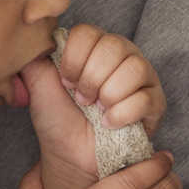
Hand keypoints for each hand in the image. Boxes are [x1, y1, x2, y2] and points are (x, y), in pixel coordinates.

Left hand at [22, 25, 166, 188]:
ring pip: (134, 68)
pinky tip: (110, 123)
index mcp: (94, 45)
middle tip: (82, 100)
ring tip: (98, 110)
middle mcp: (121, 54)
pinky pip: (145, 98)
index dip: (73, 60)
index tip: (66, 82)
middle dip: (90, 79)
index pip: (88, 32)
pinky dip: (121, 114)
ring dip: (108, 95)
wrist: (71, 156)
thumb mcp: (37, 84)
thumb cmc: (58, 119)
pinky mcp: (156, 101)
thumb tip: (33, 31)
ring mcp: (142, 76)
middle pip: (113, 46)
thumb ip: (33, 55)